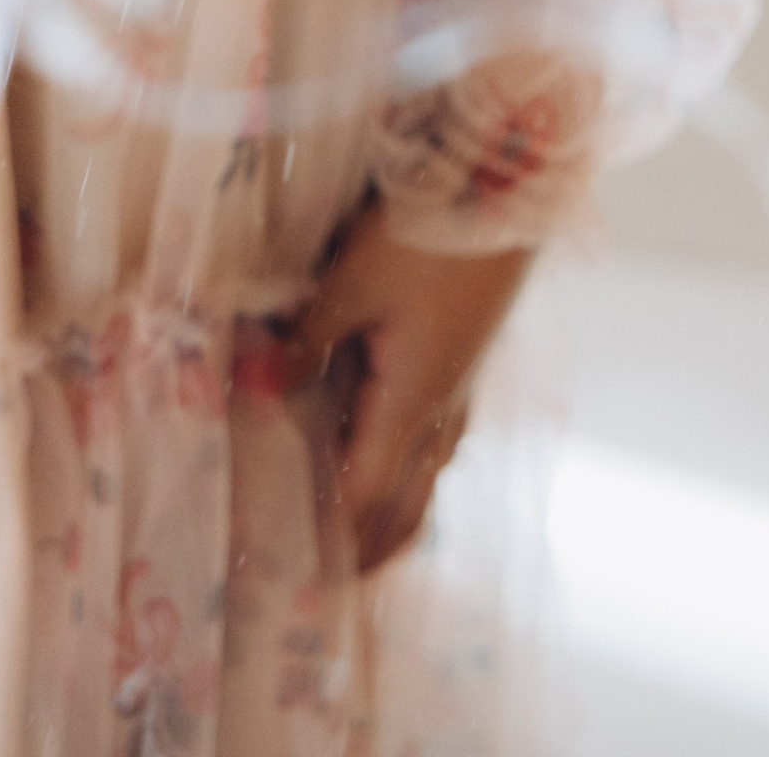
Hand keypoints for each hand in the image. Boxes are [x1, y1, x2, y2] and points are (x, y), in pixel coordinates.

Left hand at [282, 205, 532, 574]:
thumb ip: (307, 341)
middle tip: (341, 583)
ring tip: (368, 534)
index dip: (337, 539)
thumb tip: (261, 384)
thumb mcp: (354, 282)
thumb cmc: (428, 233)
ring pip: (428, 469)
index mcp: (414, 400)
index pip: (368, 493)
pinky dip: (413, 465)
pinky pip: (438, 434)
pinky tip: (400, 448)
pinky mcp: (468, 353)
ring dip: (396, 507)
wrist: (507, 186)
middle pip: (409, 499)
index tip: (307, 580)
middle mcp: (443, 406)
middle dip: (375, 545)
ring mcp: (463, 380)